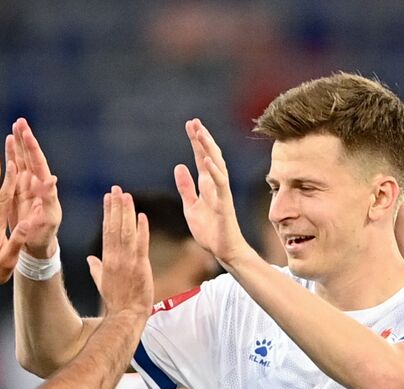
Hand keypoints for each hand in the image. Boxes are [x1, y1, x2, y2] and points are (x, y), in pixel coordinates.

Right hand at [6, 119, 62, 258]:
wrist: (36, 244)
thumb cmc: (46, 233)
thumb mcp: (49, 217)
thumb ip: (49, 198)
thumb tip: (52, 179)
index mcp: (44, 187)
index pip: (38, 162)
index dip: (32, 147)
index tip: (27, 132)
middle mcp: (35, 183)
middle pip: (29, 156)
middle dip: (25, 139)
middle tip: (20, 121)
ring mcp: (26, 186)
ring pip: (20, 161)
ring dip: (17, 146)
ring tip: (13, 129)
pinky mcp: (16, 192)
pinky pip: (11, 172)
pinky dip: (8, 159)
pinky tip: (2, 149)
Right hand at [86, 187, 152, 318]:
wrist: (127, 314)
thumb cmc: (115, 300)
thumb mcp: (101, 283)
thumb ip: (96, 268)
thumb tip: (90, 259)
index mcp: (106, 259)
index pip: (106, 230)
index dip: (107, 213)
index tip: (108, 198)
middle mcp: (115, 256)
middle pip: (115, 226)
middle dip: (116, 206)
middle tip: (117, 189)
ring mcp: (128, 260)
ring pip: (126, 231)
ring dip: (127, 212)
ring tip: (127, 196)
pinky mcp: (140, 265)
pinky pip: (141, 243)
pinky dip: (142, 229)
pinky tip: (142, 216)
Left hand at [174, 118, 252, 266]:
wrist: (223, 251)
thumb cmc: (210, 231)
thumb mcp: (191, 207)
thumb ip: (186, 187)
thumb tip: (179, 166)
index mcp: (206, 185)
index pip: (201, 158)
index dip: (196, 142)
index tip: (190, 125)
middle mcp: (215, 184)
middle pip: (209, 156)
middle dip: (202, 139)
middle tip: (194, 122)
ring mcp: (221, 193)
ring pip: (217, 165)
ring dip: (208, 149)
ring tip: (200, 133)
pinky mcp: (225, 204)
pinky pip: (220, 184)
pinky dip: (214, 172)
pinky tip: (207, 160)